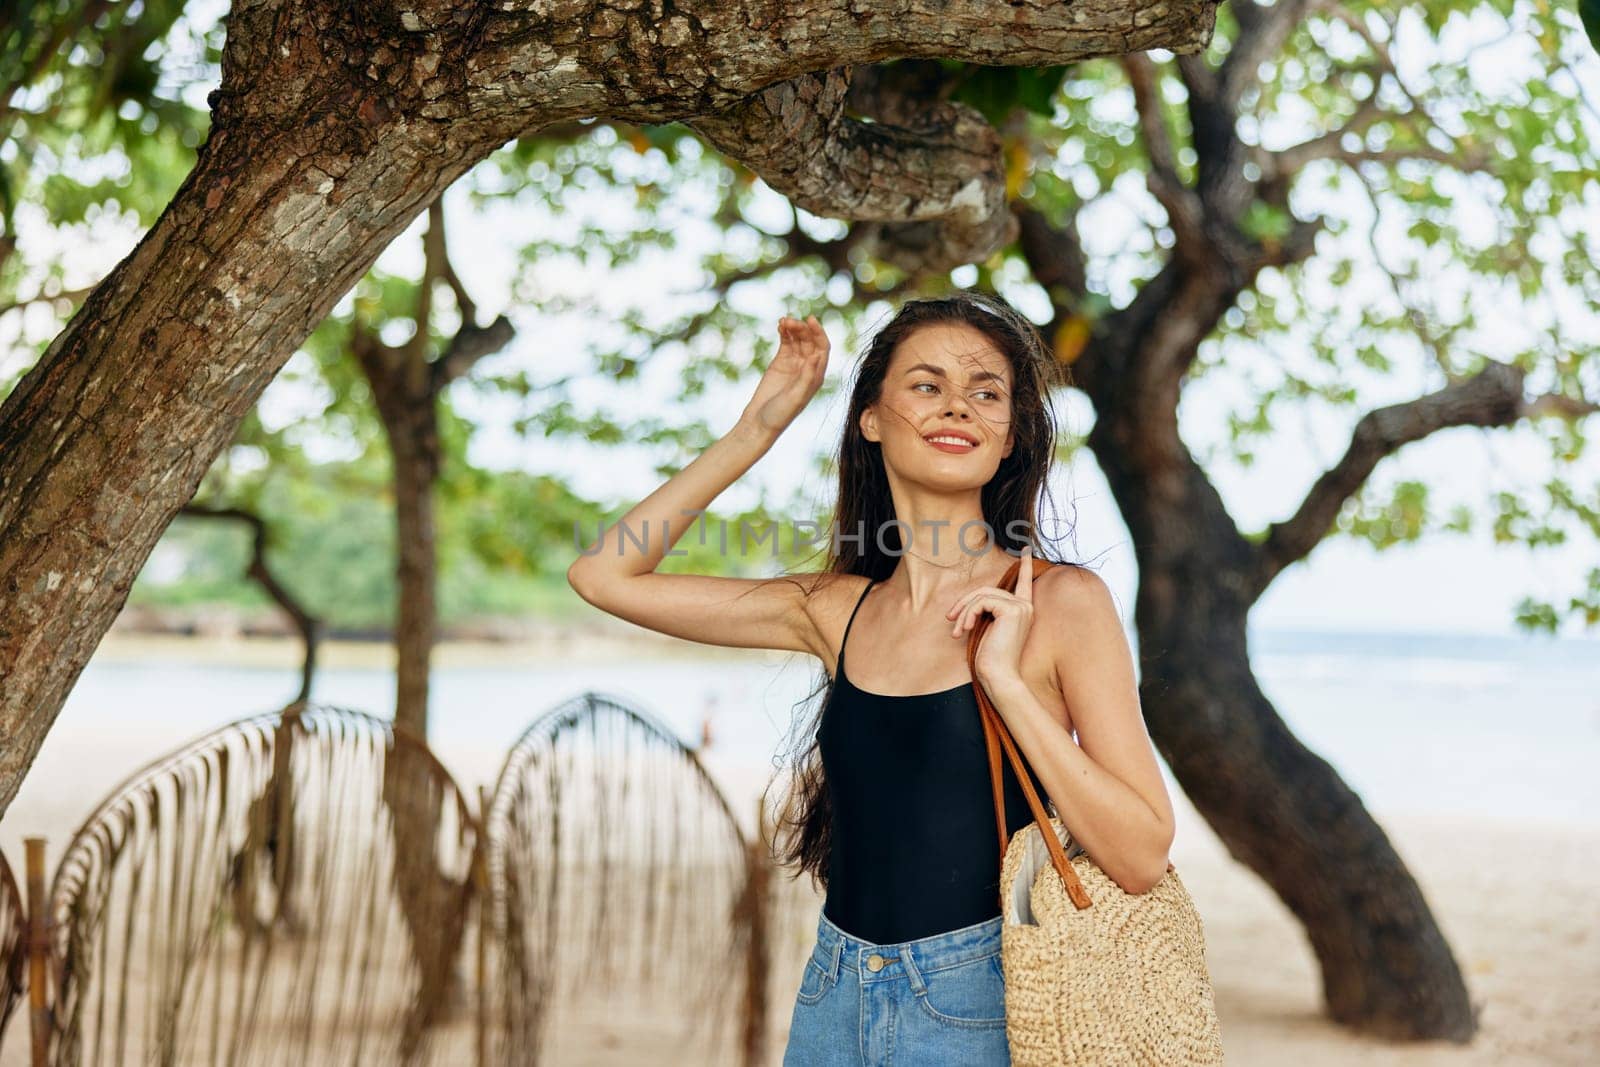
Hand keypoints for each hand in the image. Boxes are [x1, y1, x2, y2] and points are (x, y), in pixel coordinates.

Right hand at [740, 315, 829, 435]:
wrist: (760, 422)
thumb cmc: (780, 414)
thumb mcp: (796, 397)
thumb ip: (807, 377)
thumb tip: (816, 356)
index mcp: (816, 375)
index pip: (822, 348)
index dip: (818, 332)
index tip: (809, 320)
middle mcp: (808, 368)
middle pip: (810, 341)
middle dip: (802, 328)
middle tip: (789, 322)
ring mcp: (794, 364)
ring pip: (798, 339)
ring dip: (793, 328)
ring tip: (783, 321)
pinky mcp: (780, 362)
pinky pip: (786, 342)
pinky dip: (784, 332)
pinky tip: (780, 325)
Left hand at [947, 545, 1033, 691]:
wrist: (999, 676)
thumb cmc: (991, 659)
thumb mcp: (987, 629)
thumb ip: (986, 611)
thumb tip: (972, 601)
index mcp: (1022, 610)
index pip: (1025, 583)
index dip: (1026, 565)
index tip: (1026, 549)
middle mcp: (1025, 606)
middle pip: (987, 590)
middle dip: (964, 603)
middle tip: (949, 619)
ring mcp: (1020, 607)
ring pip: (982, 595)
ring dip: (963, 612)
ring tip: (956, 630)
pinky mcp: (1012, 610)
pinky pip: (981, 602)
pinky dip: (968, 614)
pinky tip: (965, 630)